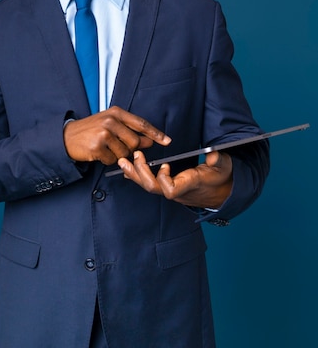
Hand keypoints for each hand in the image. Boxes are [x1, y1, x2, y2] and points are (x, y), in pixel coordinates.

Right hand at [63, 106, 170, 165]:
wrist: (67, 137)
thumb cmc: (90, 130)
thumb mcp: (109, 122)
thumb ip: (128, 129)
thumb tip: (149, 140)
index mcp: (116, 113)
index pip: (141, 123)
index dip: (155, 134)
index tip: (167, 141)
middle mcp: (111, 121)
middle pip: (135, 142)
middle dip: (132, 149)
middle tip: (119, 147)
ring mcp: (104, 134)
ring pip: (125, 153)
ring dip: (118, 156)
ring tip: (106, 148)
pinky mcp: (97, 147)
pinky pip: (112, 160)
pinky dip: (107, 160)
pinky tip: (99, 153)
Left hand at [118, 150, 232, 207]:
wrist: (221, 192)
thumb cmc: (221, 178)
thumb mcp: (224, 166)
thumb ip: (218, 160)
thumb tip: (213, 155)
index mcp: (189, 184)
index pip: (170, 190)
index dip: (163, 179)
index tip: (165, 165)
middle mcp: (177, 190)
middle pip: (153, 188)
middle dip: (141, 172)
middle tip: (135, 155)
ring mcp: (171, 190)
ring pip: (148, 186)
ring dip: (134, 173)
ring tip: (122, 161)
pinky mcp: (168, 187)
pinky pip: (149, 184)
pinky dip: (138, 176)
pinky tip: (128, 168)